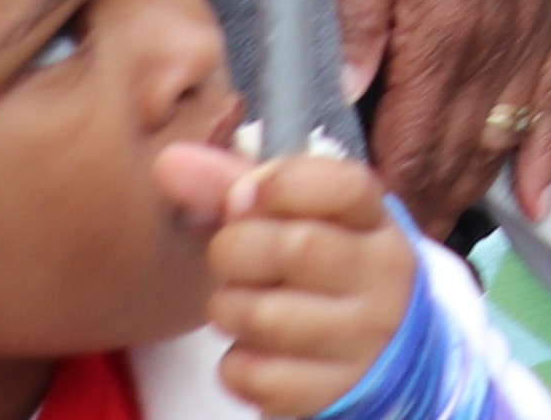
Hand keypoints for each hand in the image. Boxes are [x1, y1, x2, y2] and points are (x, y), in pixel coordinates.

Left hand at [159, 142, 415, 417]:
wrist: (377, 357)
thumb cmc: (320, 272)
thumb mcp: (296, 221)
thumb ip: (235, 185)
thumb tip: (169, 160)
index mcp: (376, 223)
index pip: (344, 185)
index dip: (282, 184)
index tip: (245, 196)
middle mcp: (381, 278)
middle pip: (294, 248)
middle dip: (235, 251)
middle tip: (232, 259)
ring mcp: (361, 339)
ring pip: (263, 316)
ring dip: (230, 310)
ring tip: (244, 305)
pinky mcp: (330, 391)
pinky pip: (250, 373)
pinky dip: (235, 363)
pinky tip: (256, 351)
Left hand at [333, 0, 550, 228]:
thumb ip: (354, 5)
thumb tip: (341, 90)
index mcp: (443, 32)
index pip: (410, 141)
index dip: (385, 195)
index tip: (358, 235)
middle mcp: (494, 51)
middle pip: (452, 156)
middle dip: (421, 210)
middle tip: (386, 260)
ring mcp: (527, 45)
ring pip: (497, 144)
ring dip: (467, 194)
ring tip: (438, 240)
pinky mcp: (549, 32)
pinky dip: (543, 160)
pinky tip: (535, 203)